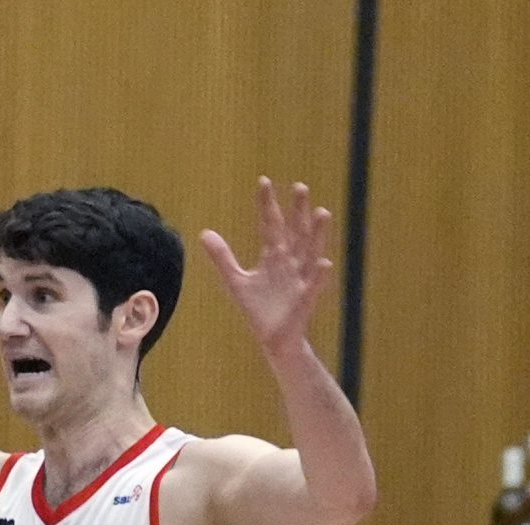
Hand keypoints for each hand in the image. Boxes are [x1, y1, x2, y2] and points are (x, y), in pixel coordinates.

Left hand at [200, 177, 334, 357]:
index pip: (270, 224)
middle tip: (300, 186)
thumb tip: (204, 233)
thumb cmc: (259, 308)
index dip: (267, 204)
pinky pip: (314, 286)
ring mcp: (300, 279)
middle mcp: (290, 262)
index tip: (264, 181)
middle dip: (298, 211)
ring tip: (322, 213)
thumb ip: (223, 258)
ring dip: (317, 234)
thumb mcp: (236, 281)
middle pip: (295, 231)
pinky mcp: (306, 299)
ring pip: (310, 252)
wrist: (273, 339)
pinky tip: (325, 262)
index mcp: (274, 256)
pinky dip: (319, 275)